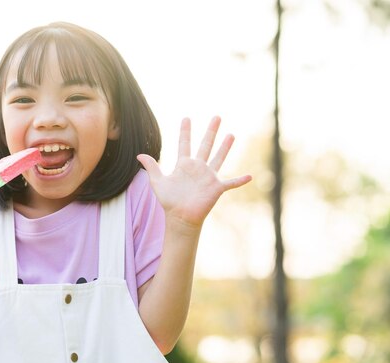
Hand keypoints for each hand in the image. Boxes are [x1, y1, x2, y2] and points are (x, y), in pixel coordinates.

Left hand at [137, 116, 251, 230]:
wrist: (180, 217)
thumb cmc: (169, 201)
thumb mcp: (158, 182)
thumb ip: (151, 167)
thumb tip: (139, 154)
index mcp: (184, 165)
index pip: (184, 144)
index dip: (185, 131)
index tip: (186, 118)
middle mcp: (198, 168)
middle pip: (206, 145)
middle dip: (211, 131)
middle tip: (217, 116)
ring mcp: (208, 177)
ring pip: (219, 158)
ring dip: (225, 147)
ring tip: (231, 135)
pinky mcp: (216, 188)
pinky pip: (231, 183)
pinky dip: (240, 181)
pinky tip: (250, 176)